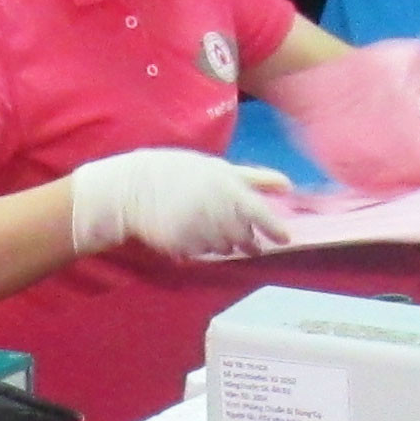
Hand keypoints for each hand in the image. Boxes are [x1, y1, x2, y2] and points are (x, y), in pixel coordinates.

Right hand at [66, 148, 292, 259]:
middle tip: (246, 239)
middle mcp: (215, 209)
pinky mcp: (183, 245)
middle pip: (244, 235)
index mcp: (226, 186)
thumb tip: (288, 186)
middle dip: (247, 239)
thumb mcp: (217, 168)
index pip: (260, 213)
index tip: (285, 239)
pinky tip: (192, 233)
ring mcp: (198, 229)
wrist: (131, 188)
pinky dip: (203, 247)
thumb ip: (254, 178)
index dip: (275, 228)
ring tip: (209, 228)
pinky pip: (203, 253)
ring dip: (224, 242)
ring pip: (225, 247)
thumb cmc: (178, 173)